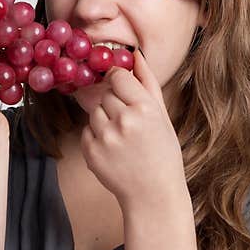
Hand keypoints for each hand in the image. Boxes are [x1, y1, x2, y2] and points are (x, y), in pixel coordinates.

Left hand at [75, 48, 186, 209]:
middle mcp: (123, 120)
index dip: (119, 83)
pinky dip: (96, 137)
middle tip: (129, 124)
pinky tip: (113, 151)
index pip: (117, 76)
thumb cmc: (163, 154)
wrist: (153, 195)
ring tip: (122, 139)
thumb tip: (135, 55)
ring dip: (104, 120)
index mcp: (144, 108)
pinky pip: (86, 130)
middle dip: (113, 103)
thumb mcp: (163, 116)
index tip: (125, 93)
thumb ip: (148, 83)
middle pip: (104, 93)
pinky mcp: (90, 152)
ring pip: (93, 111)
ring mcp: (105, 137)